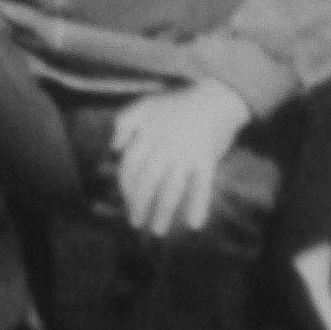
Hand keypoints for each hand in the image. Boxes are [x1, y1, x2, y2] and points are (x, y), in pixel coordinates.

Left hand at [110, 79, 253, 238]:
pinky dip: (199, 205)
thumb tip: (113, 148)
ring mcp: (187, 154)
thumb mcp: (146, 104)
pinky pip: (203, 185)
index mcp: (148, 133)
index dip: (126, 185)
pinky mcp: (208, 159)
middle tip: (136, 222)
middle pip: (148, 181)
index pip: (131, 165)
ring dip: (164, 212)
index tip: (127, 200)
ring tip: (158, 230)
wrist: (217, 98)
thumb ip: (125, 122)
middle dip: (140, 204)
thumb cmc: (179, 104)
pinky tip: (195, 224)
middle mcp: (165, 146)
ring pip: (172, 188)